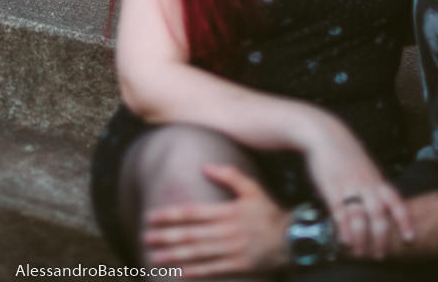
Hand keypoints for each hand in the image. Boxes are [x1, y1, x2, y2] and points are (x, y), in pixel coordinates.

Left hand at [141, 164, 289, 277]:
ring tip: (154, 258)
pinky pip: (212, 269)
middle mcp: (227, 232)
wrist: (292, 239)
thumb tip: (205, 166)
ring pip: (198, 253)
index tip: (151, 217)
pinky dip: (194, 272)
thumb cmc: (268, 213)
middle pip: (191, 234)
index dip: (170, 215)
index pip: (193, 213)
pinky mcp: (238, 265)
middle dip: (166, 236)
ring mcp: (232, 250)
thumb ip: (230, 176)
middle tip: (144, 237)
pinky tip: (177, 273)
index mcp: (227, 212)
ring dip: (174, 256)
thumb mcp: (252, 189)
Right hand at [302, 115, 413, 259]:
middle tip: (380, 255)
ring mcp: (349, 186)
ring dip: (361, 238)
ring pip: (360, 217)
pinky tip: (344, 241)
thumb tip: (383, 205)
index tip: (409, 238)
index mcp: (377, 180)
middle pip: (379, 215)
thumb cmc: (345, 152)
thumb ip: (374, 185)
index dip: (404, 221)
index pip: (396, 203)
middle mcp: (367, 185)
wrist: (324, 134)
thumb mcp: (366, 167)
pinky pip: (339, 212)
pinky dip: (343, 228)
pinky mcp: (331, 188)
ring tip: (360, 253)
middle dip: (381, 237)